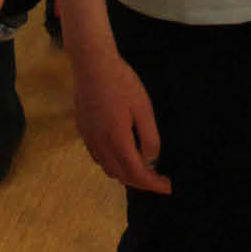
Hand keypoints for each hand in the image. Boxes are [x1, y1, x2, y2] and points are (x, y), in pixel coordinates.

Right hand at [67, 36, 169, 193]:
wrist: (92, 64)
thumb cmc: (121, 83)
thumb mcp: (143, 109)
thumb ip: (149, 138)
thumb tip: (151, 160)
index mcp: (117, 140)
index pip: (137, 174)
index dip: (153, 184)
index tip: (167, 187)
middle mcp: (100, 144)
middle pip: (122, 176)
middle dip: (141, 182)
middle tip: (159, 179)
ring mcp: (89, 138)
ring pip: (108, 169)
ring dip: (126, 174)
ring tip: (144, 169)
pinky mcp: (83, 131)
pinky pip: (98, 157)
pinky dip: (112, 164)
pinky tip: (122, 154)